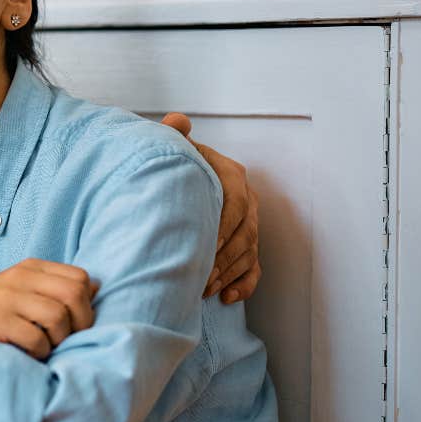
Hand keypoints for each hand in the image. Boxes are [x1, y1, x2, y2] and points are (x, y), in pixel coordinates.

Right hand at [0, 258, 96, 359]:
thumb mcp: (21, 289)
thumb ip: (54, 288)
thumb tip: (96, 289)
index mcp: (30, 268)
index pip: (79, 278)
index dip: (87, 304)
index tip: (77, 323)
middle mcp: (20, 277)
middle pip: (74, 294)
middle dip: (81, 323)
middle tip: (68, 340)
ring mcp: (7, 298)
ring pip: (58, 317)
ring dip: (59, 340)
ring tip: (46, 346)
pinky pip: (36, 338)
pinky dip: (40, 352)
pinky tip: (29, 353)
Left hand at [161, 113, 261, 303]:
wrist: (171, 181)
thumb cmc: (169, 165)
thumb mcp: (168, 146)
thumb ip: (172, 134)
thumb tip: (178, 122)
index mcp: (231, 174)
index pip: (235, 201)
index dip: (222, 224)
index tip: (204, 244)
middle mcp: (246, 199)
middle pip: (244, 232)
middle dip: (222, 256)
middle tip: (200, 274)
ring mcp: (248, 224)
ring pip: (247, 252)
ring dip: (226, 273)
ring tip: (202, 289)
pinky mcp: (244, 246)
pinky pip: (252, 268)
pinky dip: (243, 285)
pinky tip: (225, 298)